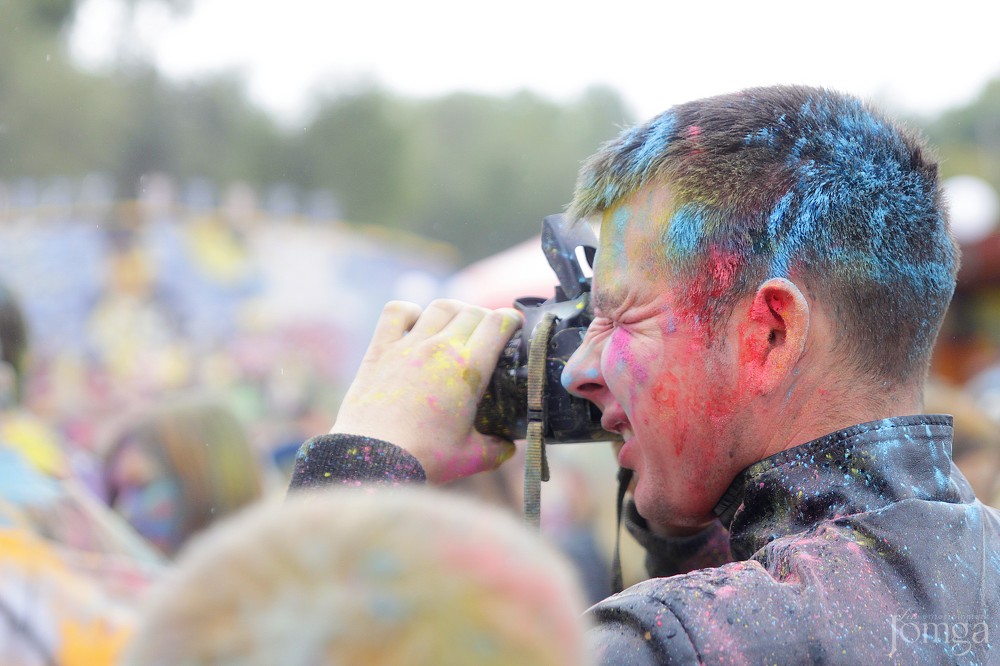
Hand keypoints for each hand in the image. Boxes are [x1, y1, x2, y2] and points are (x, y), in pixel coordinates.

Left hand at [331, 299, 522, 483]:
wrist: (373, 459)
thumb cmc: (423, 458)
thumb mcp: (471, 457)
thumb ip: (496, 449)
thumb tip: (509, 447)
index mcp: (469, 369)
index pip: (498, 323)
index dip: (512, 319)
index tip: (514, 326)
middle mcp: (440, 348)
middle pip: (472, 311)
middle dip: (486, 317)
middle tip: (488, 333)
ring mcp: (409, 345)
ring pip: (440, 307)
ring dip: (454, 311)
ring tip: (457, 325)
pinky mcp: (380, 349)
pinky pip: (397, 311)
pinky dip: (410, 310)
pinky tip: (416, 322)